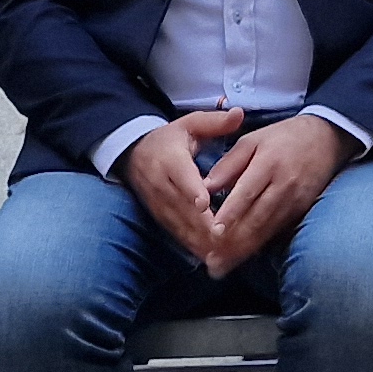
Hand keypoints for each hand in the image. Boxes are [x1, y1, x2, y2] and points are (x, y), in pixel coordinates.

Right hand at [119, 111, 237, 267]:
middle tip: (224, 238)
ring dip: (199, 240)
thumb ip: (215, 122)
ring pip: (179, 224)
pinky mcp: (158, 217)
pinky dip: (191, 246)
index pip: (181, 176)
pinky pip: (176, 233)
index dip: (192, 190)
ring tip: (221, 254)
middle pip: (182, 207)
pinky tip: (209, 258)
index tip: (204, 204)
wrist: (133, 153)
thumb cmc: (170, 139)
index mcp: (170, 159)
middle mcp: (161, 184)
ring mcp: (158, 204)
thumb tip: (239, 113)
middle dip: (202, 224)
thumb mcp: (190, 124)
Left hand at [204, 114, 350, 276]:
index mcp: (269, 163)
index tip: (214, 231)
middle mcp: (284, 185)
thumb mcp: (252, 140)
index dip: (232, 212)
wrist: (326, 139)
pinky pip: (276, 231)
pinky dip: (258, 246)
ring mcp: (295, 201)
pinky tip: (242, 257)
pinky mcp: (301, 210)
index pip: (248, 191)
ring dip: (244, 250)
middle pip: (258, 218)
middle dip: (234, 242)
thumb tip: (206, 188)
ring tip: (222, 266)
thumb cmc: (282, 138)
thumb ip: (228, 164)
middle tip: (212, 261)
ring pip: (267, 230)